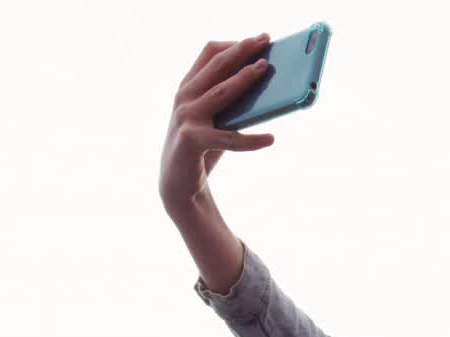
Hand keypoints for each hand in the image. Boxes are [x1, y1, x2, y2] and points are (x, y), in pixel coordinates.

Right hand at [159, 34, 275, 215]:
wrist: (178, 184)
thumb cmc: (203, 147)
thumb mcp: (216, 119)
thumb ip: (232, 102)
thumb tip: (269, 87)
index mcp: (188, 87)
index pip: (209, 53)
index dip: (234, 44)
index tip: (258, 40)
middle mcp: (184, 97)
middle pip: (216, 65)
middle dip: (242, 51)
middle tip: (265, 41)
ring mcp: (186, 117)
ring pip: (220, 92)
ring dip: (245, 78)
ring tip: (266, 70)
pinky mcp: (192, 140)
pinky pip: (228, 138)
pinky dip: (251, 140)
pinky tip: (271, 139)